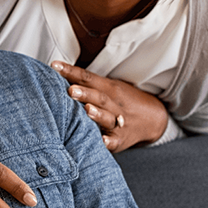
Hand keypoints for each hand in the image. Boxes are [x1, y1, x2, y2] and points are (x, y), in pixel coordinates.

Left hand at [50, 61, 168, 152]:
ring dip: (97, 114)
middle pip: (99, 97)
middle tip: (70, 90)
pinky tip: (101, 141)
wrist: (152, 119)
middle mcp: (114, 103)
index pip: (88, 77)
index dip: (71, 72)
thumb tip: (56, 72)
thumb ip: (85, 83)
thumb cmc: (120, 101)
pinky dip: (108, 141)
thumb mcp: (107, 87)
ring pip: (108, 117)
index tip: (54, 66)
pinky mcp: (120, 140)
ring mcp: (119, 122)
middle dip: (85, 94)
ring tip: (87, 110)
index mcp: (108, 88)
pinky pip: (114, 141)